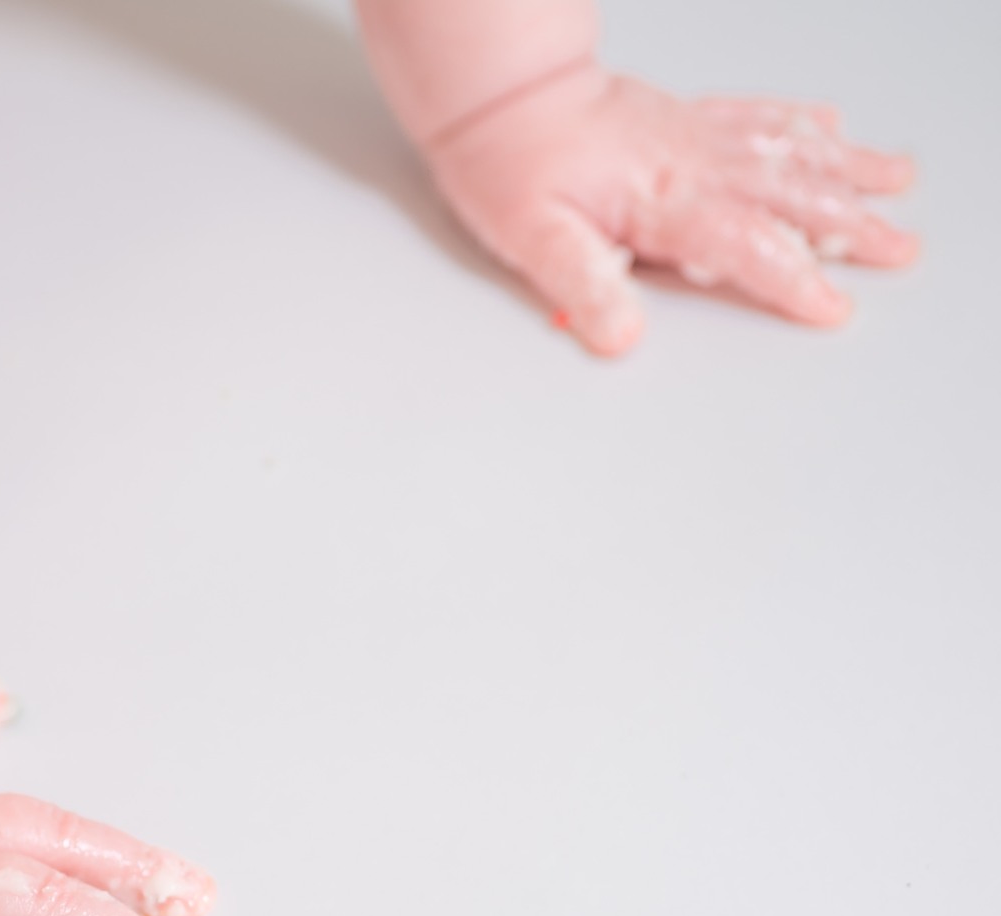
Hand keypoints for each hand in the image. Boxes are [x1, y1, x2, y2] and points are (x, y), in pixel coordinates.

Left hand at [426, 62, 916, 355]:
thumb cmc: (510, 165)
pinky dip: (800, 124)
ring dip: (845, 170)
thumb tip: (620, 335)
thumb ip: (582, 286)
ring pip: (786, 151)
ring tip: (896, 186)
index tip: (832, 307)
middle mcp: (690, 164)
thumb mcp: (531, 239)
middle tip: (899, 250)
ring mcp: (692, 137)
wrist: (499, 98)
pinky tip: (832, 126)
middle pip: (787, 197)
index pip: (743, 246)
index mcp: (661, 201)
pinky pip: (756, 116)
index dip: (790, 281)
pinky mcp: (683, 118)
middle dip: (849, 226)